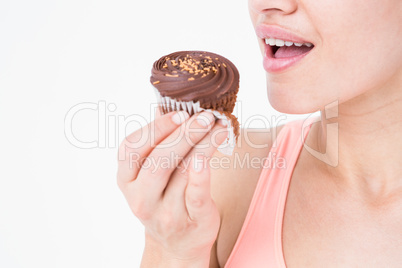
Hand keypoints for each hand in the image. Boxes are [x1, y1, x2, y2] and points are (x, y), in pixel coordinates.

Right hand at [117, 110, 227, 261]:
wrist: (177, 242)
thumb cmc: (164, 197)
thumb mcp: (150, 175)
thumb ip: (156, 144)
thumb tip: (171, 106)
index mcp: (126, 180)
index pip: (132, 149)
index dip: (156, 128)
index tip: (179, 113)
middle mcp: (141, 198)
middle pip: (158, 161)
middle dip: (183, 134)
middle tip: (205, 117)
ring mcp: (165, 213)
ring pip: (182, 172)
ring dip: (202, 144)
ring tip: (218, 127)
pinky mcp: (191, 221)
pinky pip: (196, 195)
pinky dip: (203, 173)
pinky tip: (212, 151)